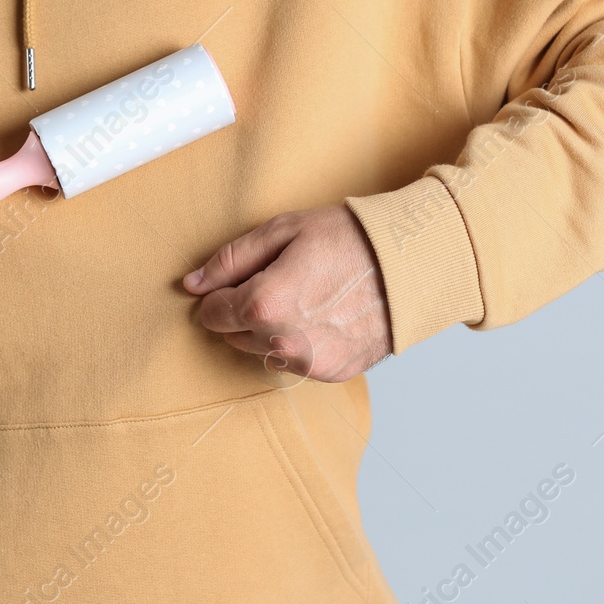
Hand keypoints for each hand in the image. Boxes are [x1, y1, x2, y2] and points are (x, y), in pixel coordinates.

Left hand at [183, 205, 392, 382]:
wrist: (411, 264)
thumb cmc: (348, 239)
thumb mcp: (283, 230)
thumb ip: (230, 260)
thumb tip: (192, 284)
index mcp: (263, 305)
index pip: (211, 313)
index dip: (219, 292)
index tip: (238, 278)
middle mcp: (281, 343)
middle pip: (232, 335)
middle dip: (243, 310)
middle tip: (276, 281)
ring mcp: (308, 363)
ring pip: (261, 351)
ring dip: (268, 329)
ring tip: (303, 295)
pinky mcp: (331, 373)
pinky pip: (294, 361)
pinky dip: (297, 342)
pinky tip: (320, 314)